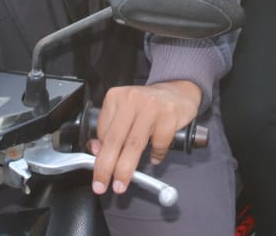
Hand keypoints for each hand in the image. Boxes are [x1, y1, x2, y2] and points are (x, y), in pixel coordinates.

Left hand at [88, 80, 201, 194]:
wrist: (179, 90)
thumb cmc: (149, 105)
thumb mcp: (125, 112)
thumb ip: (111, 129)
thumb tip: (96, 151)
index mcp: (116, 97)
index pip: (102, 131)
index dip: (99, 155)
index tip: (97, 171)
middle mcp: (132, 99)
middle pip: (114, 139)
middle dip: (106, 167)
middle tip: (101, 185)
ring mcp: (151, 106)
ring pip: (134, 145)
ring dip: (125, 169)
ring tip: (121, 183)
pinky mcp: (169, 114)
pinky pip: (158, 143)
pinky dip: (156, 155)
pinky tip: (155, 157)